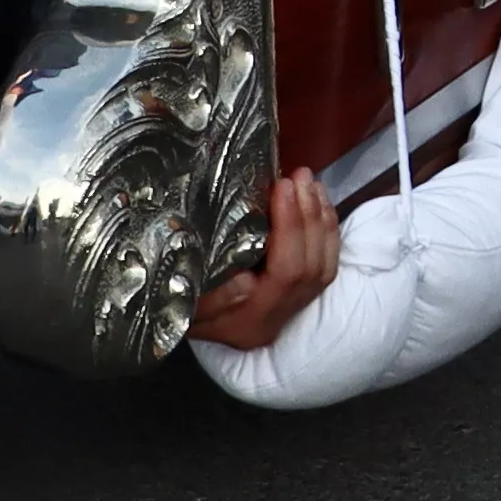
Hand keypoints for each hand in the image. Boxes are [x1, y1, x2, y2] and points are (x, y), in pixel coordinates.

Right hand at [191, 168, 337, 347]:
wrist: (177, 323)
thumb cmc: (173, 305)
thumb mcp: (177, 299)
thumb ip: (207, 290)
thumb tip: (243, 278)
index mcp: (249, 321)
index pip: (286, 274)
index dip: (290, 228)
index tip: (281, 187)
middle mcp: (276, 319)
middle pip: (310, 267)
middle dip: (308, 217)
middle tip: (298, 177)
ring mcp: (291, 310)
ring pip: (324, 266)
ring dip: (320, 220)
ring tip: (309, 183)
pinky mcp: (300, 298)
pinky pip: (326, 265)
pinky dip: (326, 231)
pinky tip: (318, 203)